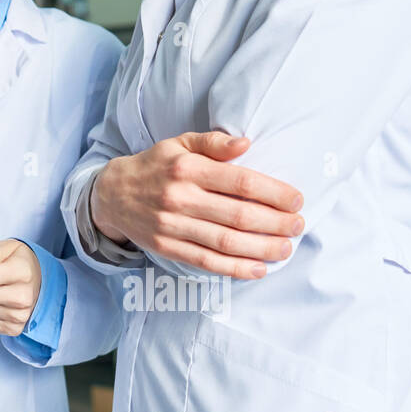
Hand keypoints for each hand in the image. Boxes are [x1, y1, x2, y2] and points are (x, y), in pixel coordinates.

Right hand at [92, 131, 303, 278]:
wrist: (112, 194)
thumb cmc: (155, 166)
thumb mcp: (179, 143)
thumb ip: (213, 142)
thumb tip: (246, 143)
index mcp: (187, 168)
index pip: (240, 181)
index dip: (274, 193)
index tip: (296, 200)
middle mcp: (179, 197)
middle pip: (238, 215)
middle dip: (276, 223)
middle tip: (298, 226)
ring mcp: (172, 225)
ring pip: (225, 242)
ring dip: (261, 248)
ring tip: (285, 248)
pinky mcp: (167, 247)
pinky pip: (206, 261)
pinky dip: (235, 268)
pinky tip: (258, 269)